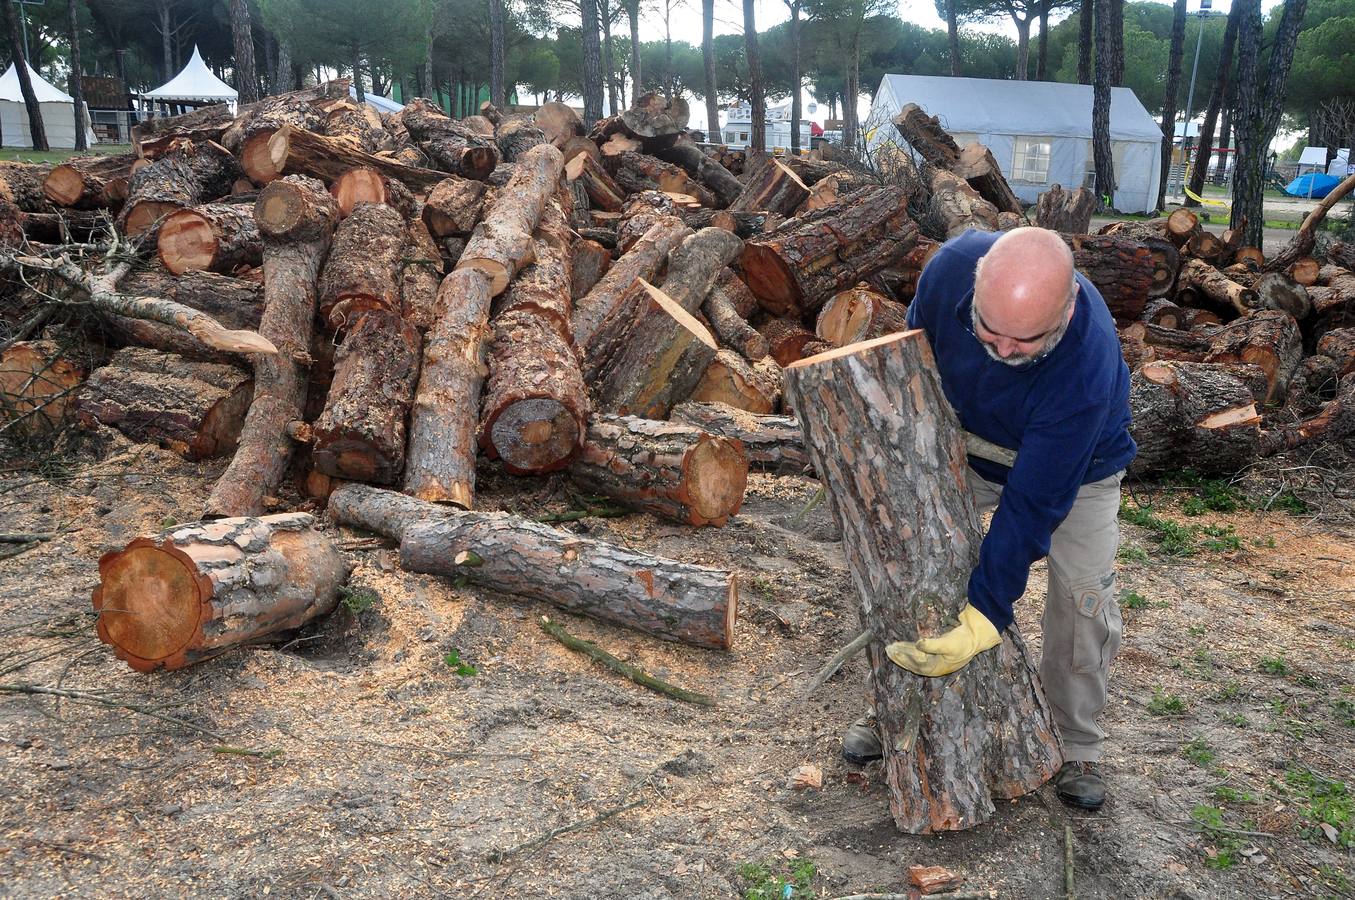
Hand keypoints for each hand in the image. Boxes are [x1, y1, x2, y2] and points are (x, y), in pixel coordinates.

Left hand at [885, 604, 1001, 676]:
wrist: (974, 635)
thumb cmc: (963, 641)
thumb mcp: (948, 644)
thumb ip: (932, 645)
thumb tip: (918, 644)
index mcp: (938, 668)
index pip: (917, 666)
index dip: (905, 660)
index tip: (895, 652)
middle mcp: (934, 665)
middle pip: (913, 663)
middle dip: (900, 657)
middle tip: (888, 650)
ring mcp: (934, 658)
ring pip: (914, 657)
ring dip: (903, 652)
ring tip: (890, 647)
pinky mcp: (934, 650)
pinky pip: (918, 651)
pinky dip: (909, 648)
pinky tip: (901, 644)